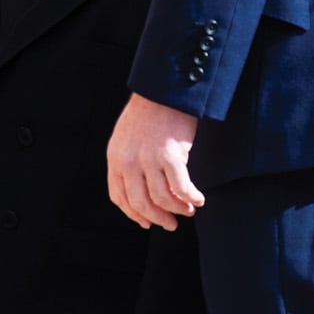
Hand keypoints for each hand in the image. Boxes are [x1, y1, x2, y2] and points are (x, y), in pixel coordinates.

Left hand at [107, 92, 202, 229]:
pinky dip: (191, 197)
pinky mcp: (170, 156)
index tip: (148, 222)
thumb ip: (128, 161)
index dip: (134, 214)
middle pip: (140, 203)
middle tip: (171, 224)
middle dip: (157, 219)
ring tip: (189, 210)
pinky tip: (199, 199)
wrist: (163, 89)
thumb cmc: (149, 112)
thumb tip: (141, 189)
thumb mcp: (127, 137)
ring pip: (162, 199)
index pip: (119, 197)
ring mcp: (149, 159)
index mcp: (115, 158)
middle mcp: (128, 161)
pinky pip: (181, 187)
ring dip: (178, 209)